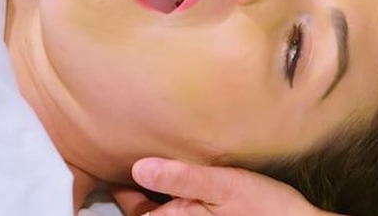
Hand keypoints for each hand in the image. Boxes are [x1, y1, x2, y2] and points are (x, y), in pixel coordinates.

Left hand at [112, 157, 328, 215]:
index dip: (122, 188)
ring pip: (166, 214)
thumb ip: (181, 177)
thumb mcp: (222, 185)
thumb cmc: (265, 208)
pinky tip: (183, 187)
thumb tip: (139, 167)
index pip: (135, 208)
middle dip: (137, 194)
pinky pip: (185, 214)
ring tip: (149, 173)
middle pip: (148, 213)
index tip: (112, 167)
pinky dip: (176, 202)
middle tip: (127, 167)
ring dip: (156, 198)